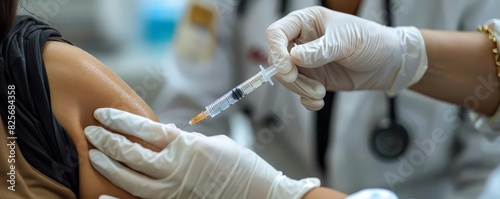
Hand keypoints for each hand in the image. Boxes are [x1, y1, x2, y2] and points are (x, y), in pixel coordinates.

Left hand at [85, 108, 319, 198]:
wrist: (261, 195)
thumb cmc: (243, 167)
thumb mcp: (216, 143)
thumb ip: (187, 141)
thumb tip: (166, 136)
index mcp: (188, 146)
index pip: (145, 129)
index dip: (120, 119)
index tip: (103, 113)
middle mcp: (177, 168)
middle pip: (131, 153)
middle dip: (107, 140)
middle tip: (92, 132)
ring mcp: (175, 190)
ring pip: (131, 178)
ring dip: (109, 165)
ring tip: (94, 154)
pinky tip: (102, 196)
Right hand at [266, 6, 426, 109]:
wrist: (387, 63)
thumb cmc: (371, 41)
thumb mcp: (347, 41)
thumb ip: (320, 50)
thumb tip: (294, 57)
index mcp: (306, 22)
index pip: (276, 33)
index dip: (276, 51)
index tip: (287, 69)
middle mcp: (302, 41)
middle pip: (278, 59)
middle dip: (291, 77)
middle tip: (310, 86)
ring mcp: (306, 61)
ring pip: (287, 79)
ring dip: (301, 90)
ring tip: (320, 93)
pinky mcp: (312, 78)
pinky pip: (298, 92)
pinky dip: (306, 100)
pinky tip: (319, 101)